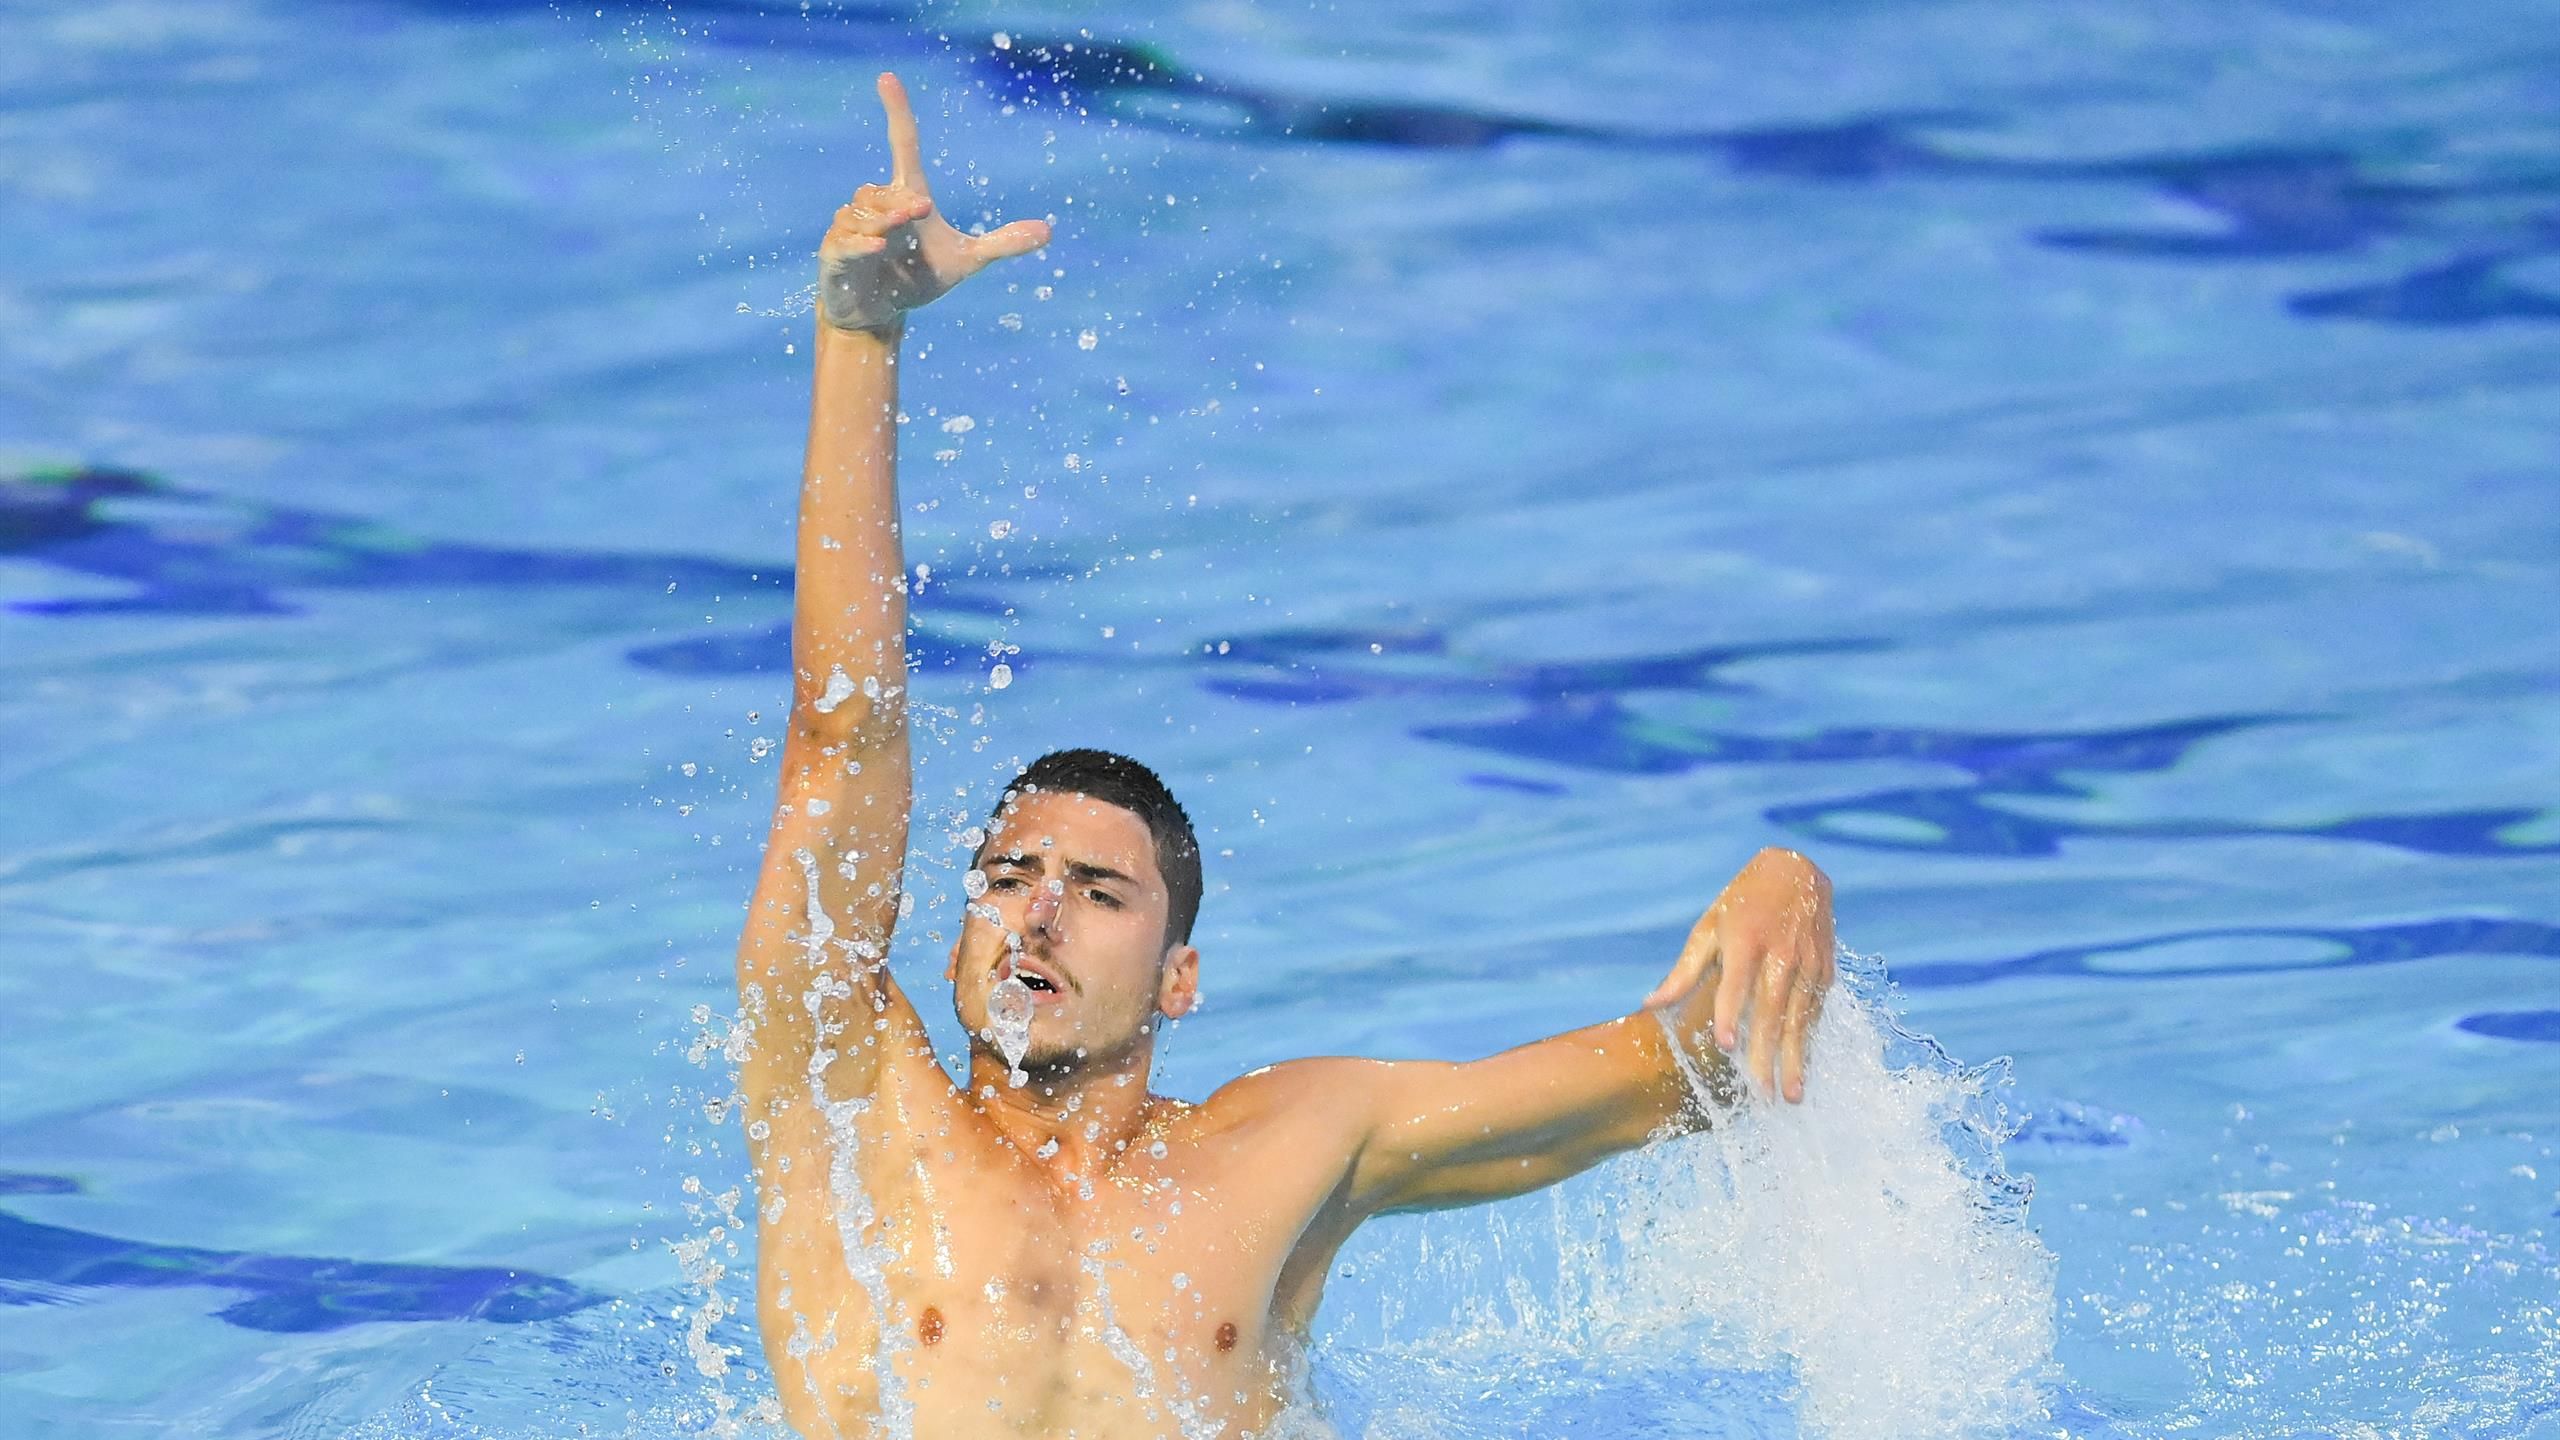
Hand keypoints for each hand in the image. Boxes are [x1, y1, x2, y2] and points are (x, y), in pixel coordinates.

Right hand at [818, 72, 1051, 334]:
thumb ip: (1002, 244)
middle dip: (901, 202)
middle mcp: (877, 204)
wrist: (881, 314)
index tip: (888, 77)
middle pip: (885, 189)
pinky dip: (861, 243)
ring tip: (891, 243)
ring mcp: (851, 227)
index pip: (903, 144)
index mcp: (906, 196)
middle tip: (920, 211)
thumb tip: (1048, 232)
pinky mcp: (835, 253)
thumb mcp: (966, 261)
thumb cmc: (918, 278)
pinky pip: (845, 240)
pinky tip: (876, 247)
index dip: (897, 111)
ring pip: (864, 213)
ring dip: (882, 223)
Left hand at [1642, 848, 1835, 1102]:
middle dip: (1768, 1055)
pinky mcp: (1825, 970)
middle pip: (1771, 1011)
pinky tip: (1804, 1067)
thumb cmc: (1741, 903)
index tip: (1726, 1047)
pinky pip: (1816, 1011)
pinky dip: (1810, 1041)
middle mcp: (1780, 955)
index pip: (1737, 985)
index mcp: (1745, 942)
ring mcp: (1807, 964)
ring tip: (1791, 1096)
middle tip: (1763, 1095)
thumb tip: (1650, 1003)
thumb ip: (1684, 970)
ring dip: (1796, 1059)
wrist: (1798, 871)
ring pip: (1800, 1018)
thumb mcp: (1707, 927)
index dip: (1731, 1015)